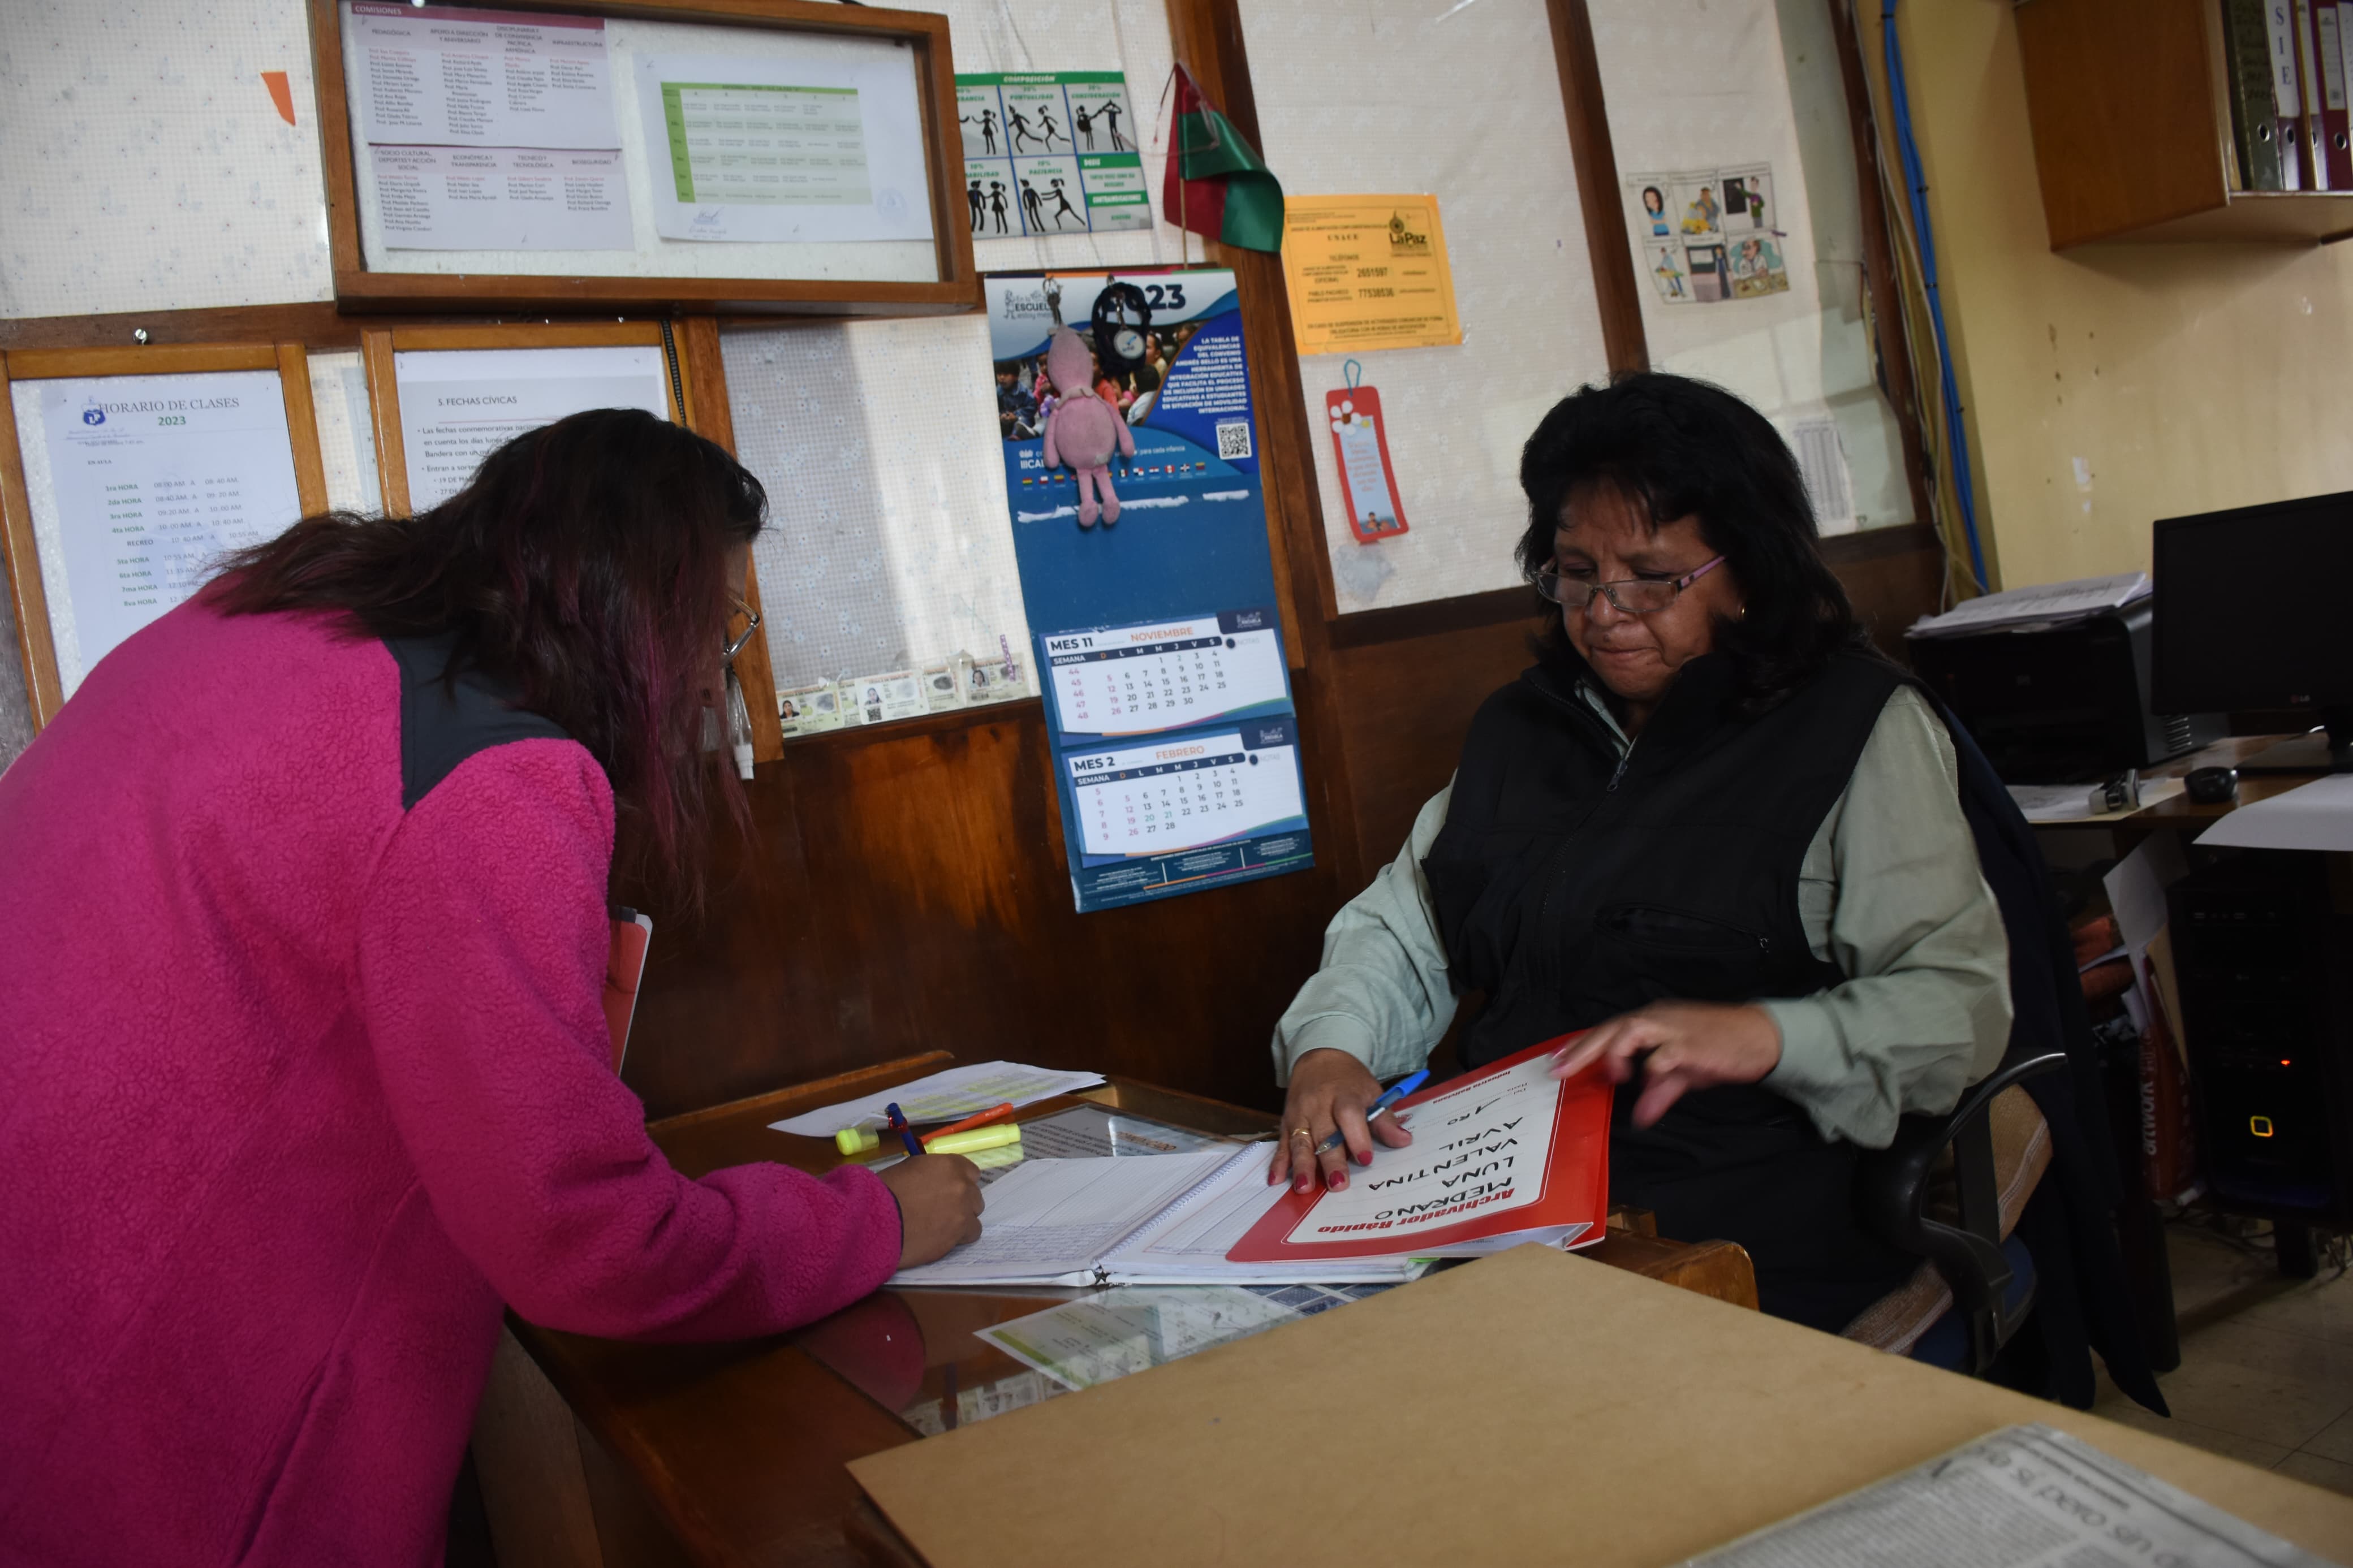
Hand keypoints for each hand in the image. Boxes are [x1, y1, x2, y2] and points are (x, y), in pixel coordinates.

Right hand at [877, 1154, 983, 1266]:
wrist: (878, 1221)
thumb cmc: (884, 1192)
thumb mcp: (907, 1169)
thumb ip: (929, 1174)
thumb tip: (932, 1182)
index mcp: (948, 1165)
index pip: (970, 1172)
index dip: (960, 1182)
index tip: (950, 1190)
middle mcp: (961, 1185)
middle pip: (974, 1195)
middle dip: (962, 1202)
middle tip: (942, 1210)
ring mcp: (963, 1211)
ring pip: (974, 1215)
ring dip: (963, 1219)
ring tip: (942, 1227)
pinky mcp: (959, 1234)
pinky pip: (971, 1234)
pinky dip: (960, 1237)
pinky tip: (943, 1238)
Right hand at [1266, 1049, 1415, 1194]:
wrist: (1320, 1058)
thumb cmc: (1350, 1082)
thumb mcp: (1371, 1092)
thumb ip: (1384, 1119)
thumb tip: (1404, 1141)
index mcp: (1344, 1095)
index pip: (1349, 1114)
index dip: (1356, 1137)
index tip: (1366, 1160)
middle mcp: (1318, 1105)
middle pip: (1323, 1134)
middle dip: (1330, 1161)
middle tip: (1338, 1186)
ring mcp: (1300, 1115)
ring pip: (1300, 1142)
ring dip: (1301, 1166)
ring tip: (1304, 1188)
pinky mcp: (1286, 1123)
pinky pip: (1282, 1144)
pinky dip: (1277, 1162)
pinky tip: (1275, 1180)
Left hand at [1548, 1003, 1781, 1127]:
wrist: (1761, 1036)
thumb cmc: (1718, 1048)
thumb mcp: (1683, 1072)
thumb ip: (1658, 1092)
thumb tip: (1640, 1118)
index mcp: (1651, 1021)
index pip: (1608, 1029)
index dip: (1581, 1045)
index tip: (1555, 1062)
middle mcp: (1657, 1019)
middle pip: (1612, 1028)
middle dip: (1583, 1049)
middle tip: (1560, 1070)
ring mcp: (1675, 1029)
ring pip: (1633, 1030)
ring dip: (1614, 1053)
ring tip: (1610, 1078)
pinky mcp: (1693, 1044)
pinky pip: (1665, 1056)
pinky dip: (1651, 1075)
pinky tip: (1644, 1093)